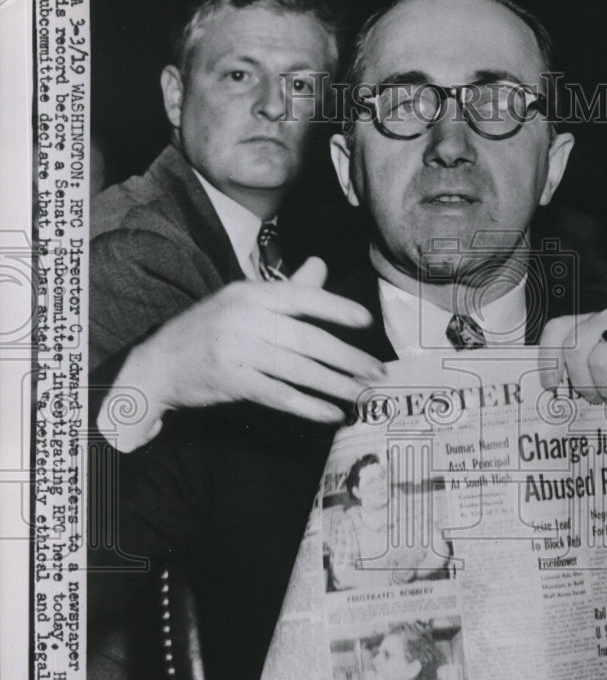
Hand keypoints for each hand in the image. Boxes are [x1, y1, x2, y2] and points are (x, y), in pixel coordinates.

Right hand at [102, 258, 384, 450]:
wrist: (158, 363)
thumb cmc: (208, 330)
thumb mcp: (241, 301)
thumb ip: (286, 290)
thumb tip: (321, 266)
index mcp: (250, 294)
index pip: (300, 297)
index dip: (335, 308)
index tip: (365, 321)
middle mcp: (244, 318)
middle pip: (306, 339)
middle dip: (346, 357)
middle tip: (376, 371)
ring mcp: (237, 351)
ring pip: (297, 369)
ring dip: (334, 385)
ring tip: (361, 395)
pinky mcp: (232, 382)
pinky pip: (278, 395)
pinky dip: (307, 406)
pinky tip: (330, 413)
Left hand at [538, 305, 606, 427]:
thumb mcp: (600, 375)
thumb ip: (577, 372)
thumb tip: (550, 393)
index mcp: (589, 324)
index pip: (556, 330)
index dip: (549, 359)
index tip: (552, 386)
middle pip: (575, 349)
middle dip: (581, 382)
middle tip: (596, 398)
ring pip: (599, 360)